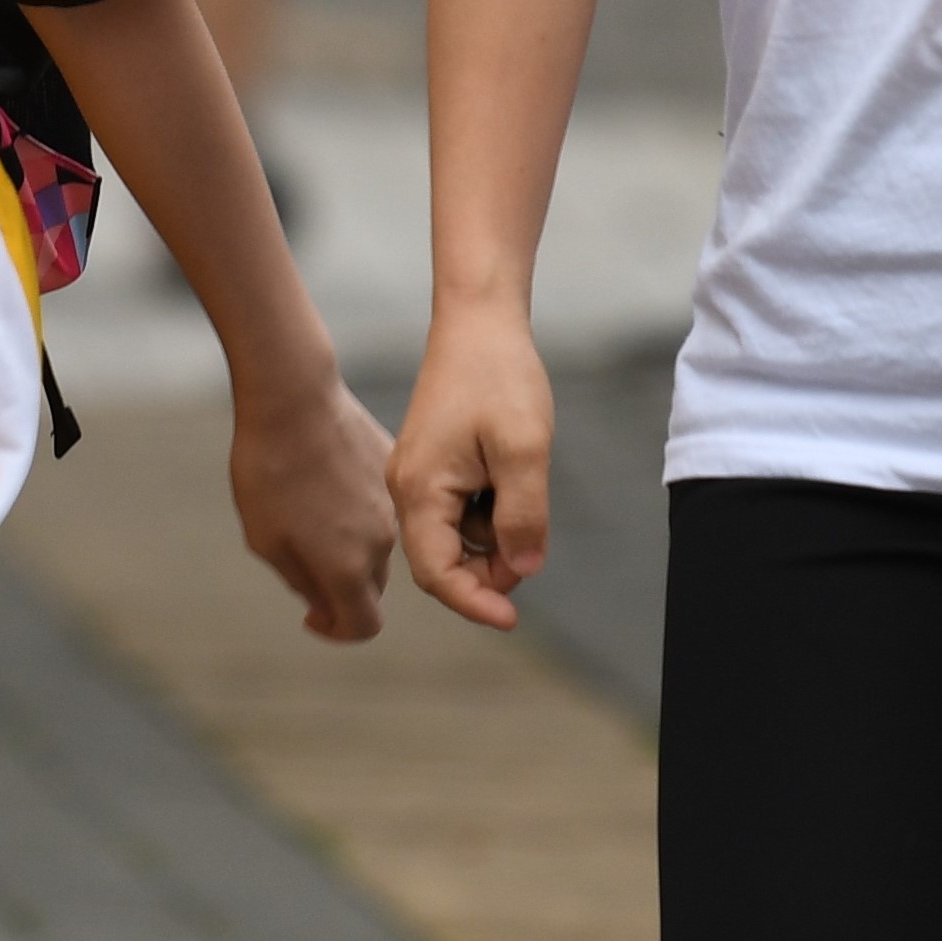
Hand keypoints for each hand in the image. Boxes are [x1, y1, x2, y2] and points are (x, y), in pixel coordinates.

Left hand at [229, 365, 397, 642]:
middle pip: (370, 587)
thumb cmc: (268, 471)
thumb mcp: (265, 540)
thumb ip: (300, 580)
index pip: (363, 626)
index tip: (311, 614)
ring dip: (348, 547)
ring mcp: (390, 505)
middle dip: (340, 588)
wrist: (293, 399)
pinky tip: (321, 480)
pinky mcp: (389, 470)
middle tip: (300, 562)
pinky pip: (377, 507)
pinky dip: (355, 510)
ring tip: (305, 512)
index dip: (337, 631)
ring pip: (375, 547)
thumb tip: (321, 600)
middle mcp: (382, 543)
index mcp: (349, 568)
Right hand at [390, 300, 555, 630]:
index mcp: (420, 490)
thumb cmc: (498, 377)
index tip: (513, 619)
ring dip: (494, 536)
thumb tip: (524, 569)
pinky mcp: (432, 465)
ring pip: (456, 537)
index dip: (475, 602)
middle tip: (533, 544)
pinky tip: (510, 477)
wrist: (480, 321)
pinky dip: (489, 512)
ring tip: (523, 488)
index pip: (437, 573)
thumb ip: (523, 515)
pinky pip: (458, 510)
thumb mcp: (523, 449)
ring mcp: (417, 476)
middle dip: (490, 569)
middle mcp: (407, 489)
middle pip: (444, 561)